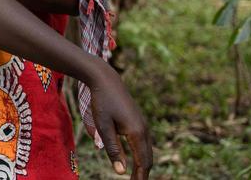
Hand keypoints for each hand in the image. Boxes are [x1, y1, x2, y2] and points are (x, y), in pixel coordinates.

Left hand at [87, 62, 153, 178]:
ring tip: (136, 176)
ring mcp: (143, 124)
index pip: (143, 162)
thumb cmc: (102, 102)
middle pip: (148, 158)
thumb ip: (112, 149)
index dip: (140, 177)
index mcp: (137, 133)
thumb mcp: (104, 127)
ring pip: (147, 150)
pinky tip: (136, 159)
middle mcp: (144, 129)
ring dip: (143, 164)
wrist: (106, 80)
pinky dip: (142, 154)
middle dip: (143, 174)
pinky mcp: (139, 120)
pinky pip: (144, 142)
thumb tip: (121, 172)